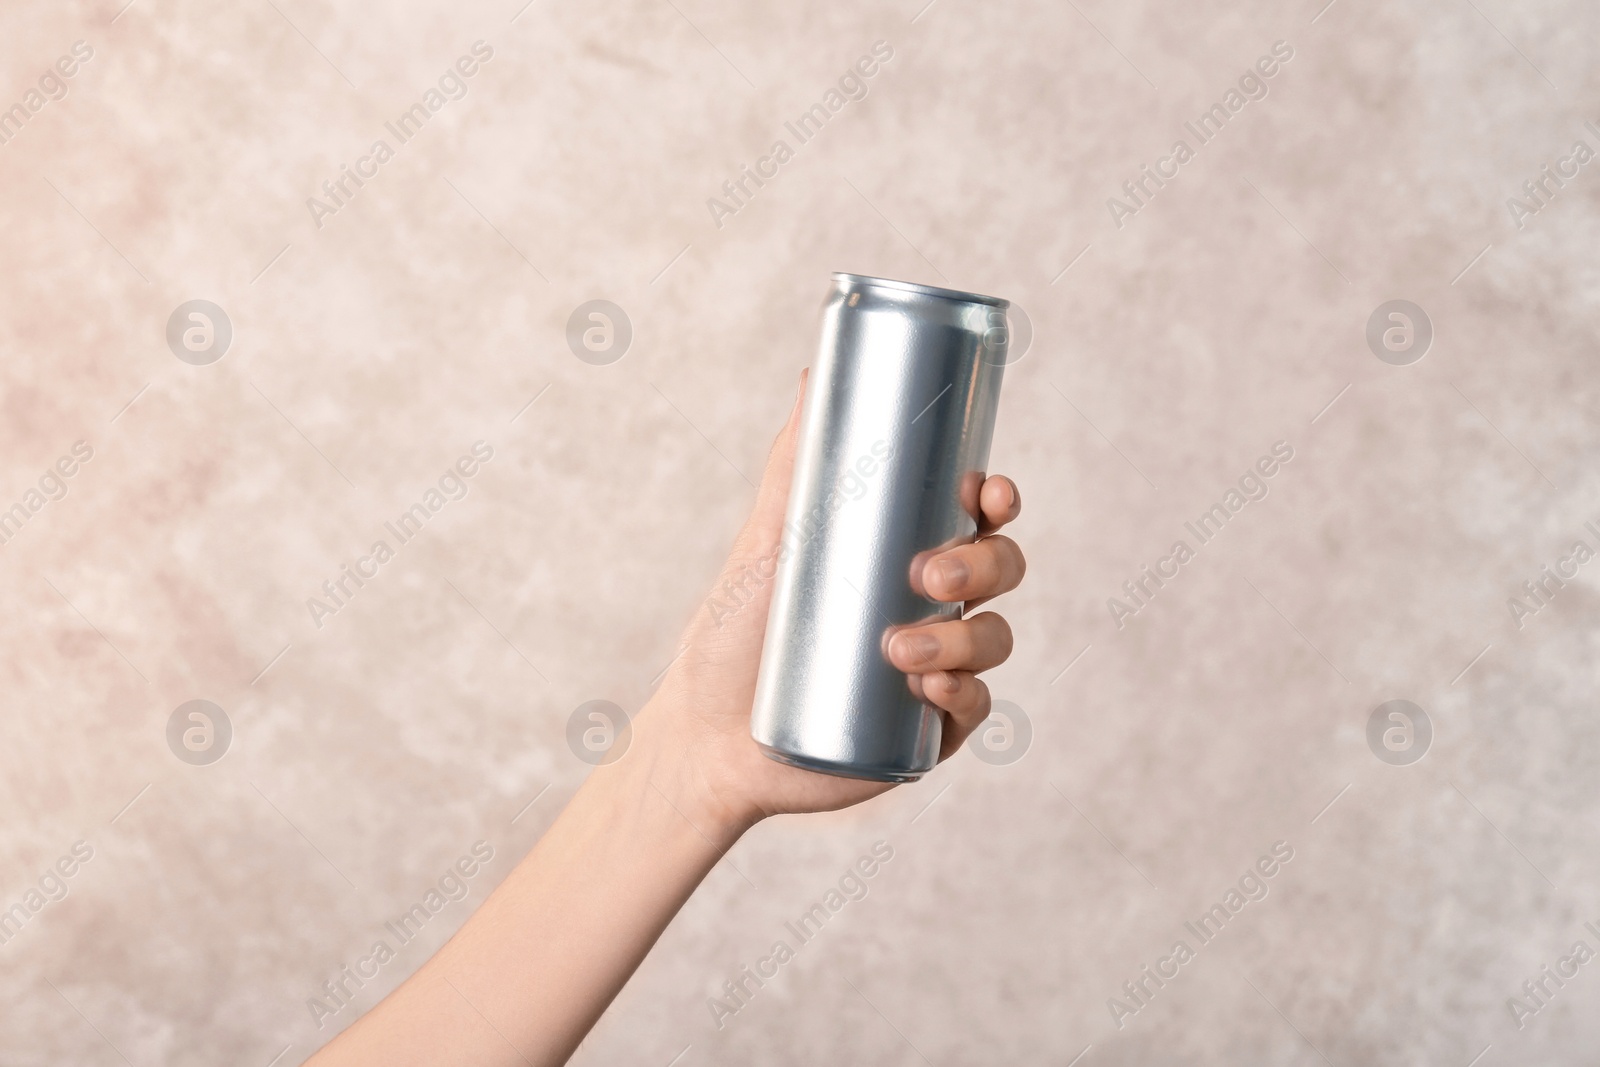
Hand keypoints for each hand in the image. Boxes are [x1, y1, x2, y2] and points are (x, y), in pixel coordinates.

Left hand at [638, 370, 1024, 836]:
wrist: (705, 735)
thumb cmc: (733, 632)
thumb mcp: (767, 538)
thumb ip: (794, 460)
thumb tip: (813, 372)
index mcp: (904, 553)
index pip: (975, 517)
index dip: (997, 500)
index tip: (989, 492)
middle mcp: (931, 608)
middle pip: (998, 569)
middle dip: (983, 564)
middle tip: (927, 573)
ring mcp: (936, 668)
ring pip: (993, 639)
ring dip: (965, 639)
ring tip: (897, 650)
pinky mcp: (927, 731)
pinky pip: (975, 708)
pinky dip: (963, 695)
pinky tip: (927, 689)